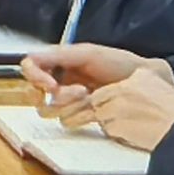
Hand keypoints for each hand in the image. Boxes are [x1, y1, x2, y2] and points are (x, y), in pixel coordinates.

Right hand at [20, 41, 141, 112]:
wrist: (144, 83)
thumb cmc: (120, 64)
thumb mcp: (88, 53)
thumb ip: (57, 55)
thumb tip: (28, 60)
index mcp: (59, 63)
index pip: (30, 69)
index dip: (35, 77)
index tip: (50, 85)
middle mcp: (60, 82)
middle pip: (34, 93)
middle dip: (57, 95)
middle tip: (80, 92)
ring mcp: (69, 101)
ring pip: (49, 110)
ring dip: (69, 104)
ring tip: (91, 97)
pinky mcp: (80, 117)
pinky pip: (65, 121)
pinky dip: (78, 115)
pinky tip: (95, 109)